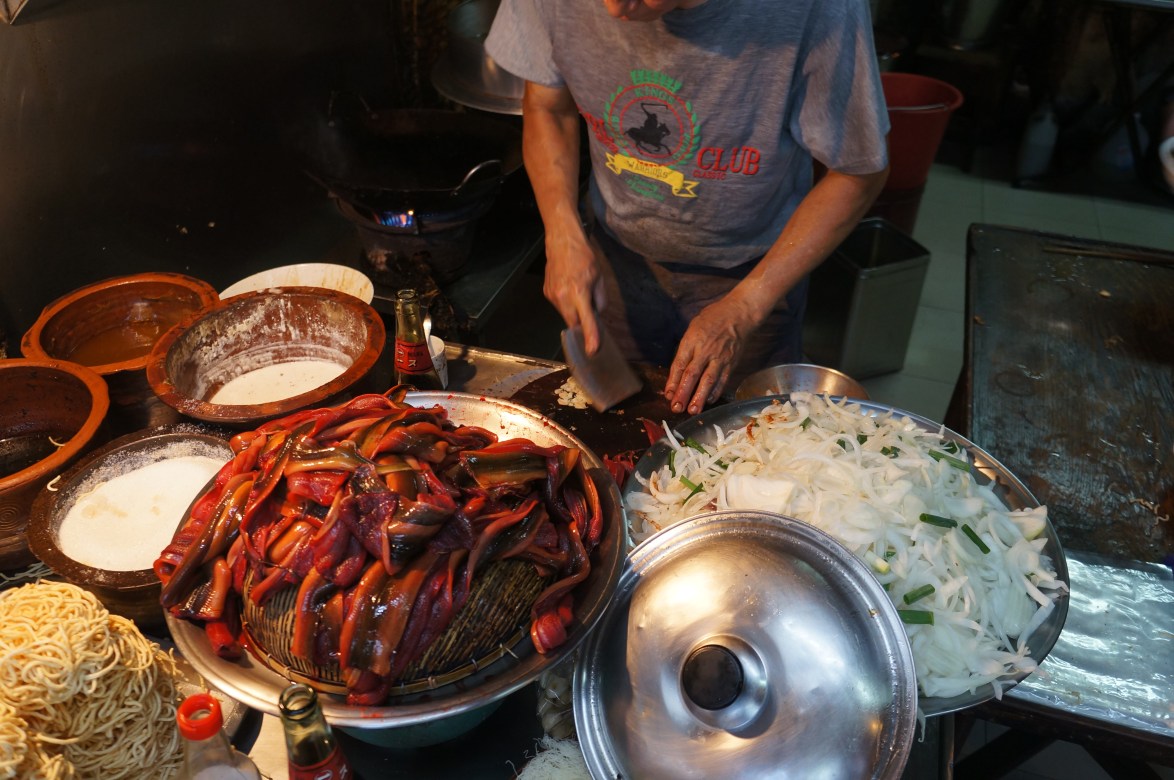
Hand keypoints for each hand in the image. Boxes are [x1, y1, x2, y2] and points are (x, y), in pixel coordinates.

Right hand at [543, 230, 606, 353]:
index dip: (591, 337)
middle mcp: (563, 297)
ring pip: (566, 315)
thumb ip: (600, 299)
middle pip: (574, 323)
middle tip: (590, 313)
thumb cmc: (583, 257)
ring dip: (574, 312)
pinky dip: (567, 304)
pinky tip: (569, 289)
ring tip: (578, 292)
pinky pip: (560, 306)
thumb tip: (597, 314)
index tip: (592, 351)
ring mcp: (552, 296)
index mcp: (579, 292)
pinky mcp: (546, 293)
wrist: (561, 242)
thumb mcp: (599, 277)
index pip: (586, 321)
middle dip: (582, 324)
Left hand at [665, 296, 758, 414]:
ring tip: (692, 410)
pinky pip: (722, 380)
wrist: (739, 315)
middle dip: (683, 393)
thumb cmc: (713, 319)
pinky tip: (708, 401)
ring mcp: (720, 358)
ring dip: (699, 397)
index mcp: (692, 340)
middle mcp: (705, 350)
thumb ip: (685, 349)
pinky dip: (715, 392)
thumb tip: (677, 373)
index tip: (668, 395)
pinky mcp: (731, 363)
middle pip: (692, 374)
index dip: (673, 381)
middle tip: (676, 408)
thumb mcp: (693, 328)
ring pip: (708, 380)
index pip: (680, 364)